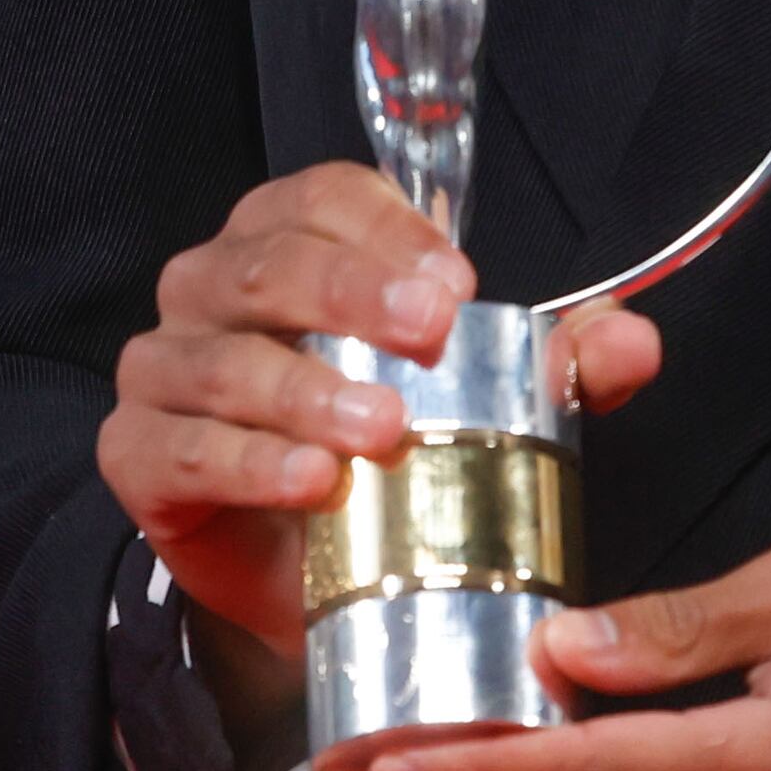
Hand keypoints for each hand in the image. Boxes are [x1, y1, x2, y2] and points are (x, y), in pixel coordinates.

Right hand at [96, 163, 662, 746]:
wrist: (304, 573)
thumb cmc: (385, 450)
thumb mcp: (484, 402)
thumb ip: (558, 366)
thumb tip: (634, 342)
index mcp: (291, 238)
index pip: (327, 197)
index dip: (387, 231)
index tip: (456, 287)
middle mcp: (212, 285)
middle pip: (271, 265)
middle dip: (353, 297)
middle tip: (430, 337)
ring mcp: (165, 367)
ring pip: (224, 359)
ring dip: (305, 391)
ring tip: (381, 432)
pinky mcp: (137, 454)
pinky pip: (180, 448)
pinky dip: (246, 463)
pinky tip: (311, 485)